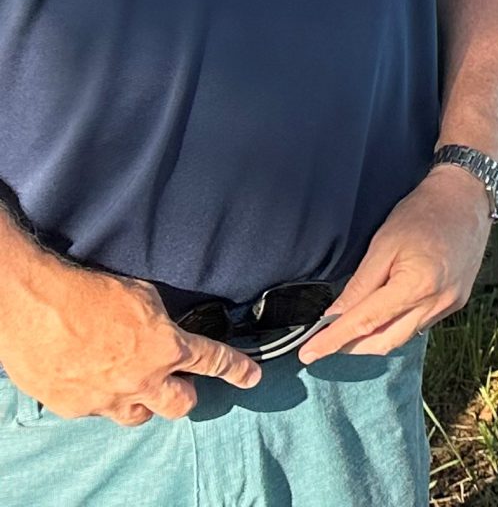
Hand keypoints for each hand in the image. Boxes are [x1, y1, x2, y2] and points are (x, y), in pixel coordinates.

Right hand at [0, 254, 259, 424]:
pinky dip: (103, 398)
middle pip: (181, 405)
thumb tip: (166, 328)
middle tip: (179, 382)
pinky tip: (94, 378)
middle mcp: (142, 380)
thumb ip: (162, 320)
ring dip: (145, 402)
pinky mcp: (76, 408)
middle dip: (186, 393)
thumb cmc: (88, 292)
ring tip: (135, 383)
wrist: (35, 306)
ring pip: (140, 416)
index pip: (213, 361)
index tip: (251, 377)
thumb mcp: (142, 296)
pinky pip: (100, 412)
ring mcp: (108, 399)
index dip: (237, 369)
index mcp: (166, 348)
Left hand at [294, 164, 490, 362]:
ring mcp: (449, 304)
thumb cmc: (423, 212)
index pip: (365, 322)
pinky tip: (384, 315)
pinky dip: (396, 326)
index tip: (309, 353)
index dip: (334, 340)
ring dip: (373, 339)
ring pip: (402, 337)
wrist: (467, 197)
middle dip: (352, 346)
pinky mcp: (456, 302)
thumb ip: (359, 285)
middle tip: (325, 342)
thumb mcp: (383, 243)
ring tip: (351, 330)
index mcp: (416, 284)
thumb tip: (333, 316)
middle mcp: (437, 301)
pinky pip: (419, 325)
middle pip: (384, 341)